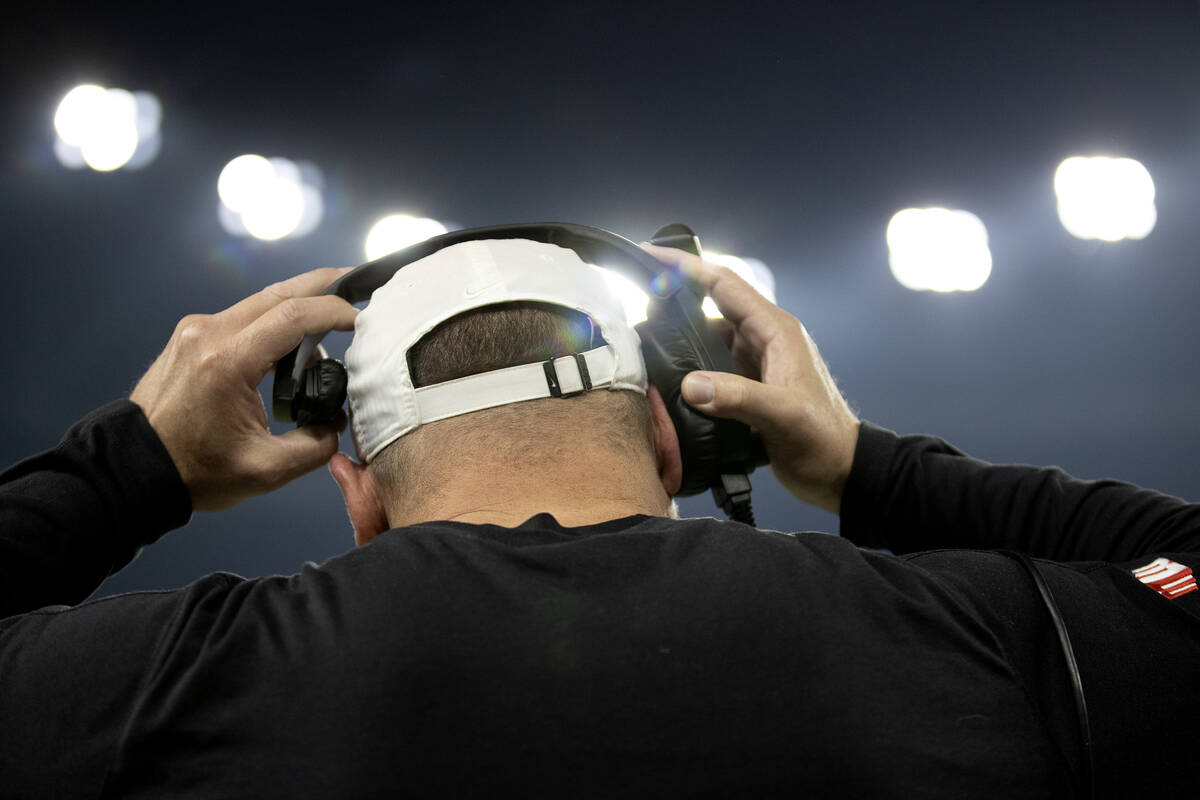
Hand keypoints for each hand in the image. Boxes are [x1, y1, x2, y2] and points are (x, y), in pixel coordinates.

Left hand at [131, 268, 357, 510]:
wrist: (134, 468)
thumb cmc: (196, 472)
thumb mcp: (267, 470)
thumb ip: (317, 445)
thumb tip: (337, 421)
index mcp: (227, 362)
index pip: (294, 316)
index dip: (336, 310)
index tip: (364, 319)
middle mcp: (209, 333)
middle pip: (280, 292)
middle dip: (325, 285)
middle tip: (361, 282)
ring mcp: (196, 330)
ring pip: (261, 302)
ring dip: (300, 309)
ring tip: (330, 332)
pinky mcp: (191, 336)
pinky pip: (244, 317)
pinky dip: (275, 323)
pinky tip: (292, 347)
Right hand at [640, 244, 859, 512]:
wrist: (840, 471)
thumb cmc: (822, 439)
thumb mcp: (783, 415)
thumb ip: (739, 398)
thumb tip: (691, 384)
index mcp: (774, 331)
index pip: (724, 284)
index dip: (686, 267)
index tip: (651, 257)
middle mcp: (762, 339)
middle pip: (708, 308)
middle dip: (671, 306)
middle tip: (634, 314)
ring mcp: (753, 363)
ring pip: (704, 339)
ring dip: (676, 342)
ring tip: (642, 351)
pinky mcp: (745, 386)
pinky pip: (708, 367)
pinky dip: (686, 369)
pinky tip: (665, 382)